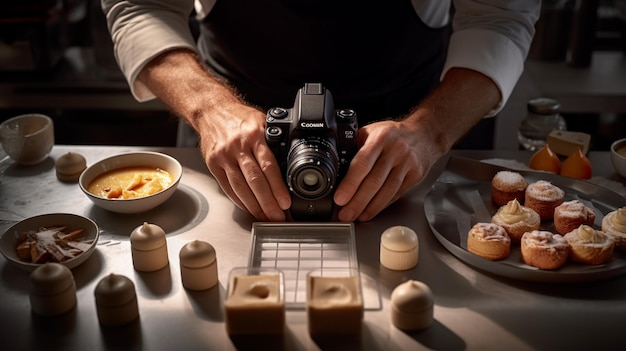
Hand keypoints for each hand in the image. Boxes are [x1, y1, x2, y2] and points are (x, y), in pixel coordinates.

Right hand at [199, 102, 290, 220]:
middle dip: (267, 203)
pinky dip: (239, 201)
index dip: (277, 187)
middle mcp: (237, 146)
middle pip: (254, 181)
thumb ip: (273, 141)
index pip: (268, 166)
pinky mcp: (213, 164)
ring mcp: (223, 156)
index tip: (285, 202)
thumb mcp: (262, 121)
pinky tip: (249, 208)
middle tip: (278, 217)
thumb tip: (291, 163)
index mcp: (254, 135)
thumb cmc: (239, 118)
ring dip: (254, 206)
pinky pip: (228, 187)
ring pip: (240, 187)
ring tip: (265, 217)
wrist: (211, 110)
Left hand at [333, 119, 435, 221]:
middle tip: (345, 214)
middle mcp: (395, 151)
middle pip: (374, 182)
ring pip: (386, 191)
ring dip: (370, 207)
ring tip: (356, 216)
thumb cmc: (394, 134)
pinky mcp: (415, 176)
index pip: (363, 164)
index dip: (350, 184)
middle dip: (357, 202)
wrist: (425, 134)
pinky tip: (372, 211)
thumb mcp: (372, 131)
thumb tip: (337, 167)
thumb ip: (356, 146)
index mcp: (380, 138)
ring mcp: (407, 164)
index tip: (340, 198)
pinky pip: (396, 194)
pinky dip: (382, 205)